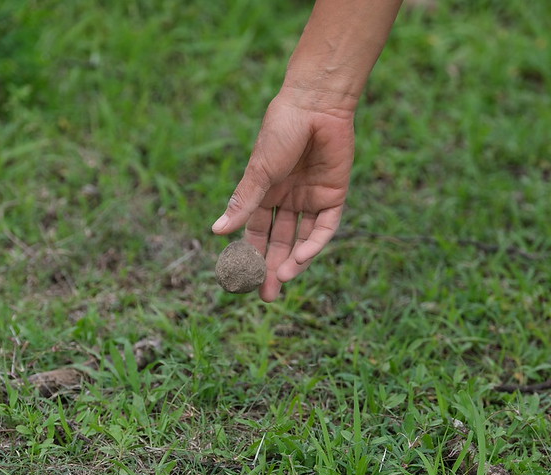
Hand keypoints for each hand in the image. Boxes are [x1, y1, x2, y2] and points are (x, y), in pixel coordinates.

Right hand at [211, 92, 353, 300]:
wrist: (316, 104)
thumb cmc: (281, 131)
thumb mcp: (259, 171)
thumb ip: (243, 203)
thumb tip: (216, 232)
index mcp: (265, 192)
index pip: (255, 231)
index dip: (249, 254)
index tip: (240, 277)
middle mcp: (288, 199)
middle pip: (279, 240)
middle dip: (271, 266)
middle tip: (265, 295)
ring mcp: (311, 198)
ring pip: (301, 238)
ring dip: (292, 260)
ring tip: (280, 280)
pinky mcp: (334, 195)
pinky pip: (324, 227)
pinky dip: (314, 244)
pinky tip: (301, 258)